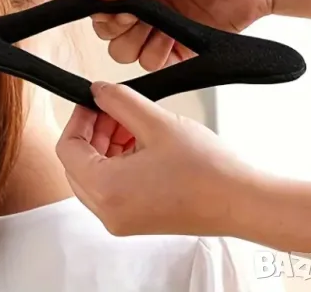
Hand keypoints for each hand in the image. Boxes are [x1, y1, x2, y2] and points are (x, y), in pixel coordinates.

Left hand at [56, 81, 256, 236]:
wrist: (243, 202)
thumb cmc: (207, 170)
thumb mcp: (155, 121)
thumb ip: (119, 101)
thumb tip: (97, 91)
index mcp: (106, 190)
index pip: (68, 148)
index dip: (78, 118)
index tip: (94, 101)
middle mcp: (108, 212)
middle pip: (77, 163)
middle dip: (93, 130)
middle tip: (114, 109)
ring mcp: (121, 219)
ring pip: (93, 174)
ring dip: (106, 144)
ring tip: (132, 123)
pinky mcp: (136, 219)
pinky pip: (111, 186)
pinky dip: (117, 161)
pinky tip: (140, 141)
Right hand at [90, 0, 277, 70]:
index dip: (104, 8)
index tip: (120, 9)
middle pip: (108, 28)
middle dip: (118, 29)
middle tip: (136, 20)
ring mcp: (160, 24)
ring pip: (126, 50)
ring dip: (137, 45)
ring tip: (159, 33)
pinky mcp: (179, 45)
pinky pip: (153, 62)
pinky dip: (158, 57)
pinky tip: (173, 42)